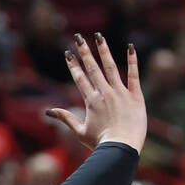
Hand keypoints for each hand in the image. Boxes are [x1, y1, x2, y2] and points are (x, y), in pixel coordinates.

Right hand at [47, 34, 146, 152]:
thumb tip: (48, 111)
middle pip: (92, 68)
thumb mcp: (79, 132)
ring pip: (110, 67)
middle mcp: (104, 93)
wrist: (121, 148)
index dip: (73, 65)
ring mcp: (120, 93)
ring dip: (103, 50)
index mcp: (90, 101)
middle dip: (84, 51)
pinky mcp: (135, 96)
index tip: (68, 53)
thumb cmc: (100, 143)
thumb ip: (66, 118)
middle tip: (78, 37)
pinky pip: (133, 75)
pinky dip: (132, 61)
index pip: (80, 78)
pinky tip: (130, 47)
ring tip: (99, 37)